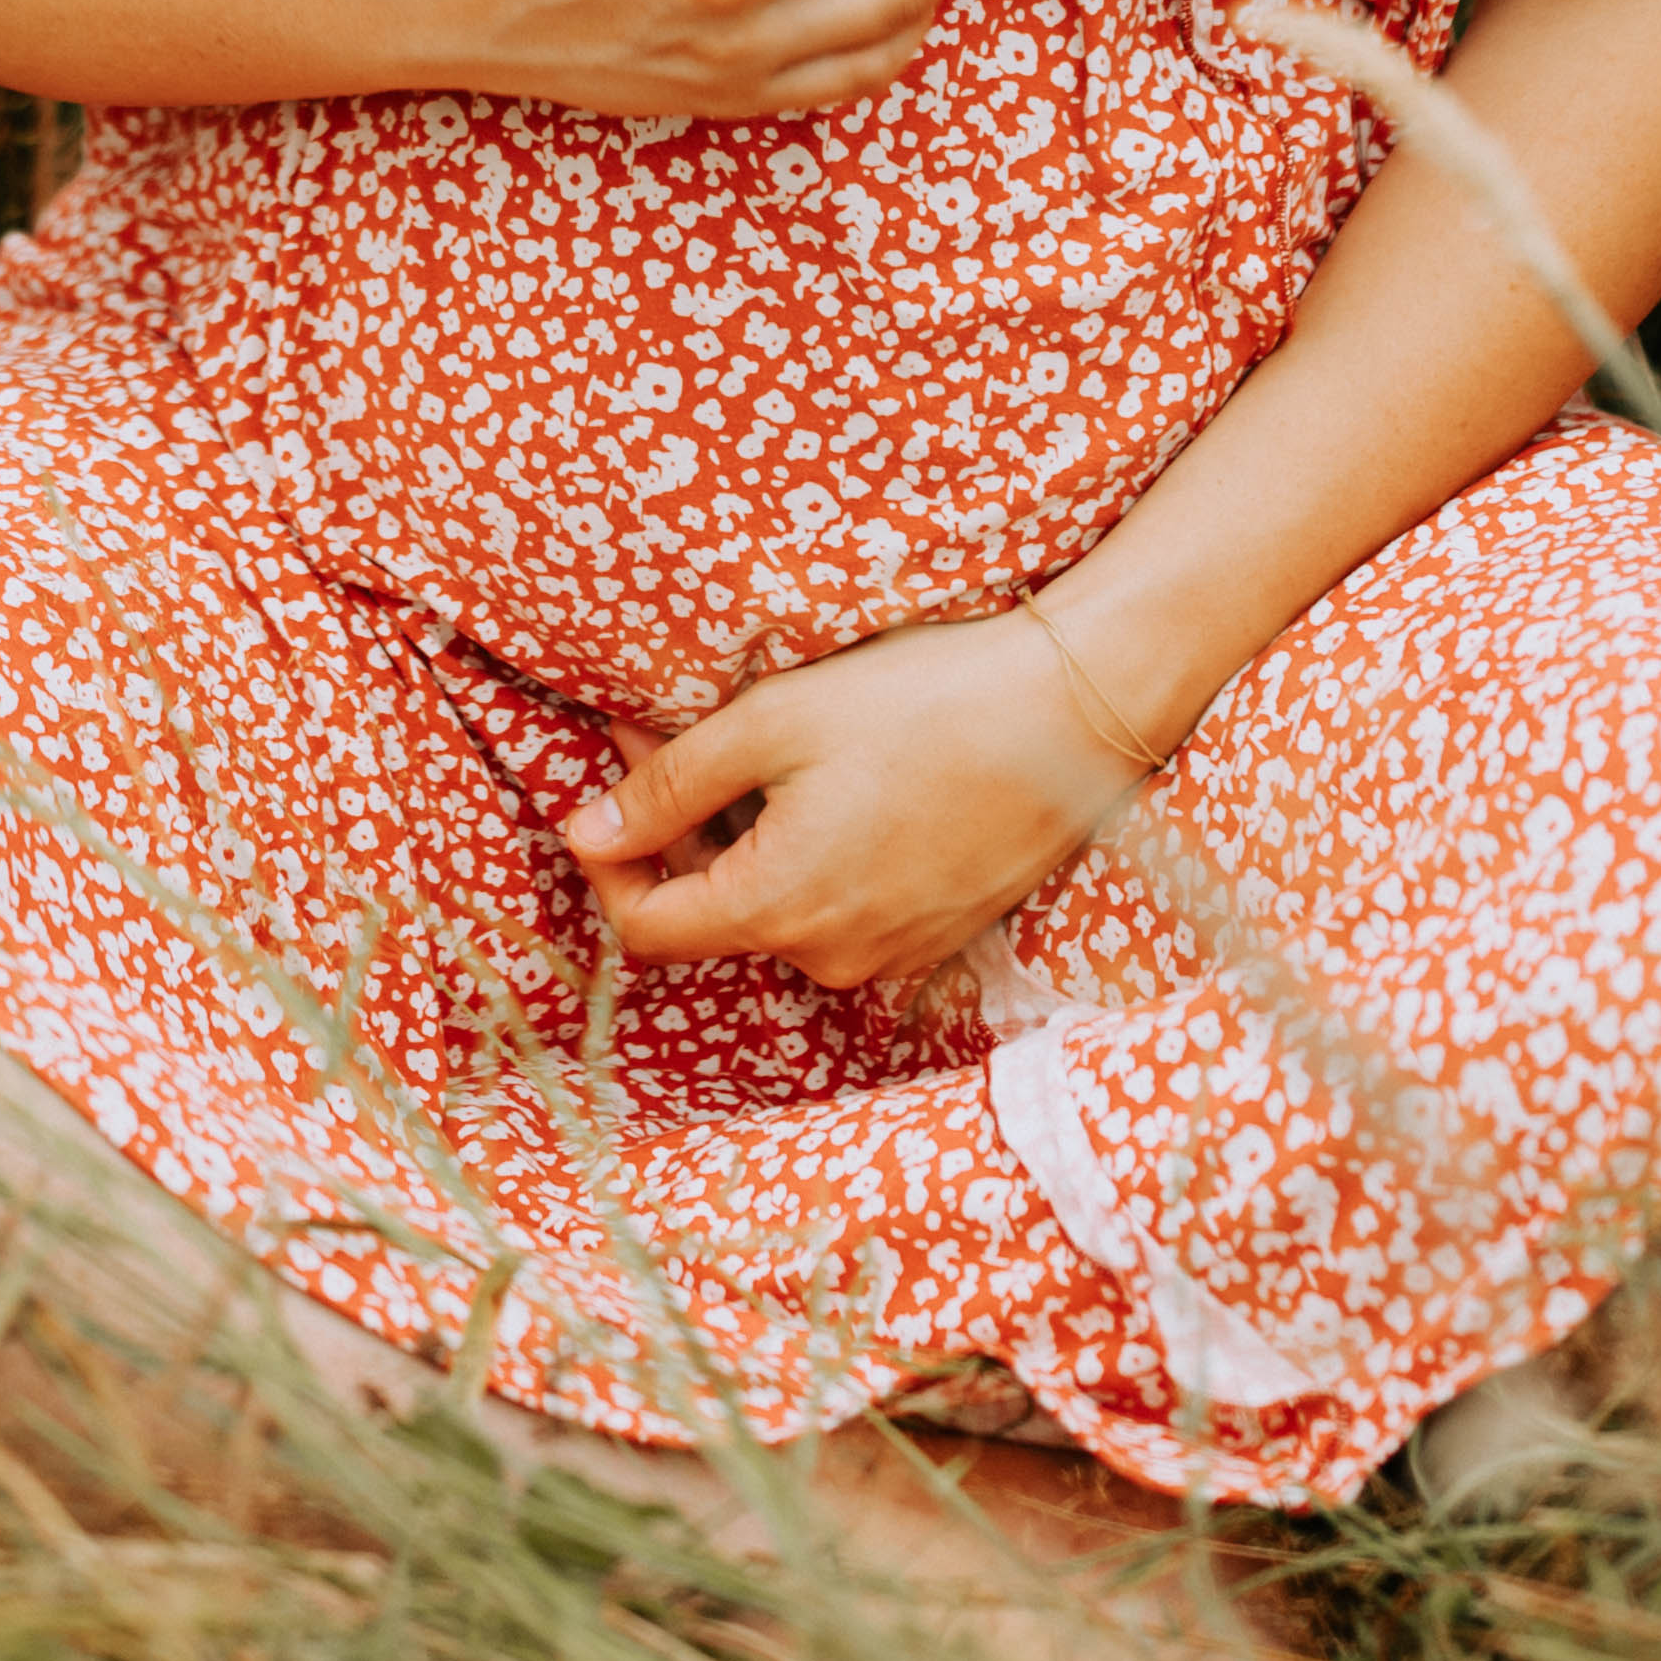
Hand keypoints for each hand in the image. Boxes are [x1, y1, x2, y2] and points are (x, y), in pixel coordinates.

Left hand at [560, 606, 1146, 993]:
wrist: (1075, 713)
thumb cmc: (922, 703)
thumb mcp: (774, 722)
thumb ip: (669, 785)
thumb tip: (584, 833)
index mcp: (780, 910)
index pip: (648, 930)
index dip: (607, 865)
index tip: (603, 789)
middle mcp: (832, 958)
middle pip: (715, 916)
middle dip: (679, 832)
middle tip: (671, 731)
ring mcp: (893, 954)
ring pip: (781, 910)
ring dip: (748, 840)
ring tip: (762, 745)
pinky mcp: (938, 934)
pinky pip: (843, 909)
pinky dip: (813, 855)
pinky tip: (835, 781)